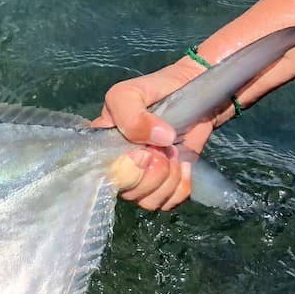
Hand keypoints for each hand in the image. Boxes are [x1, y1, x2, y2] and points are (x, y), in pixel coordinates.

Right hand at [93, 58, 214, 210]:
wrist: (192, 90)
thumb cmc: (156, 90)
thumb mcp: (132, 93)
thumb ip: (132, 116)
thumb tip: (158, 140)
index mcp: (102, 146)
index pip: (102, 174)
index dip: (125, 170)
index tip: (143, 152)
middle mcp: (120, 167)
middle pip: (127, 192)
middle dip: (152, 174)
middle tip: (164, 150)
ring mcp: (143, 178)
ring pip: (147, 201)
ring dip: (168, 181)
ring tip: (175, 155)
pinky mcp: (167, 185)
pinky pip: (168, 203)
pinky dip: (181, 187)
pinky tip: (185, 165)